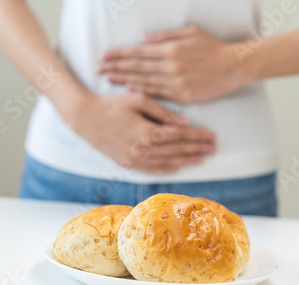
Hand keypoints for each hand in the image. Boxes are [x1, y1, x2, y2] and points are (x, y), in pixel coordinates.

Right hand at [69, 93, 215, 173]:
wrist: (85, 118)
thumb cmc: (112, 104)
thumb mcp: (138, 100)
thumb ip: (162, 112)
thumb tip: (184, 121)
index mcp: (146, 131)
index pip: (179, 135)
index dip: (197, 136)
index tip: (212, 136)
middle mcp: (142, 149)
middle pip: (176, 150)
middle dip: (197, 149)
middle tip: (213, 148)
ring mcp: (134, 159)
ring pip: (167, 162)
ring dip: (186, 160)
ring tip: (202, 158)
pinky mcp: (127, 163)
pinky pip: (151, 170)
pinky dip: (167, 169)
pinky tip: (179, 166)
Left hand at [99, 26, 253, 103]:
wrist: (235, 66)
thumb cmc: (213, 47)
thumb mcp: (191, 32)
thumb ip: (165, 36)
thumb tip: (143, 40)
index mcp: (171, 49)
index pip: (138, 52)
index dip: (119, 54)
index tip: (104, 56)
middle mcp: (170, 66)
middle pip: (136, 67)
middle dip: (115, 67)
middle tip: (98, 69)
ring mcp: (176, 83)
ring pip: (143, 81)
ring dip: (124, 80)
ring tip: (108, 79)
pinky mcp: (182, 95)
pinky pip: (158, 94)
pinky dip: (142, 91)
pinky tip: (129, 90)